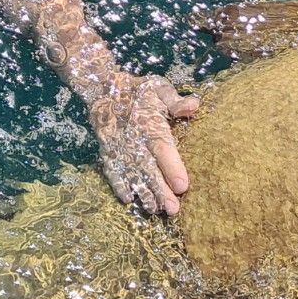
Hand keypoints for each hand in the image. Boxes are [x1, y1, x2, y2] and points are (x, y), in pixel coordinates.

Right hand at [88, 72, 200, 214]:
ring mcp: (120, 148)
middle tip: (173, 209)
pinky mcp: (108, 152)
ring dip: (143, 192)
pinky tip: (127, 200)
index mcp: (151, 125)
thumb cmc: (138, 90)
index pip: (163, 149)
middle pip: (149, 169)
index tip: (183, 186)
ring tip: (154, 210)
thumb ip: (175, 100)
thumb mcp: (158, 88)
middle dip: (161, 190)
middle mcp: (135, 140)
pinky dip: (118, 185)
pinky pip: (113, 171)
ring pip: (133, 174)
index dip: (172, 167)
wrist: (103, 88)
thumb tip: (195, 106)